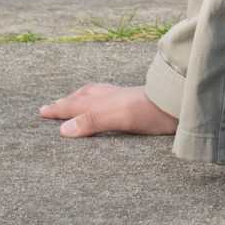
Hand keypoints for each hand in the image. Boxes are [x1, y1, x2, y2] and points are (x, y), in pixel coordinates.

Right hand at [39, 82, 177, 137]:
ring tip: (74, 100)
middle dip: (66, 101)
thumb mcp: (119, 118)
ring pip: (97, 95)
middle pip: (84, 97)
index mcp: (105, 101)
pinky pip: (112, 99)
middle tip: (51, 105)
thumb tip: (63, 130)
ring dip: (82, 98)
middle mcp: (113, 97)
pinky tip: (108, 104)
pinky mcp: (139, 103)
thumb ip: (93, 121)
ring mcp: (126, 98)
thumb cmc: (152, 111)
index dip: (59, 110)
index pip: (76, 106)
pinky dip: (101, 101)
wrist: (182, 102)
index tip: (41, 111)